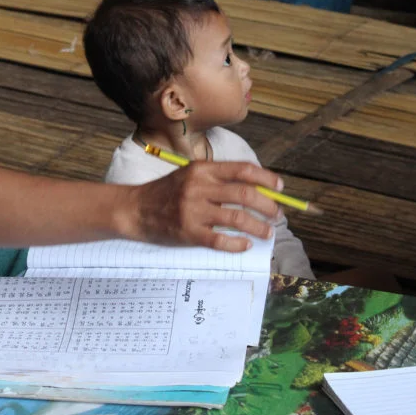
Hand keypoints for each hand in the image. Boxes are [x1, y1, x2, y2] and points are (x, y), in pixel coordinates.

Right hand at [125, 161, 282, 250]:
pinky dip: (237, 244)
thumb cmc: (166, 193)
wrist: (135, 209)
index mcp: (201, 169)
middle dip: (268, 205)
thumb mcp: (189, 175)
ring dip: (258, 227)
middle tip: (277, 215)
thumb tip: (256, 188)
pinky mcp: (188, 232)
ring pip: (237, 218)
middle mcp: (199, 187)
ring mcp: (193, 210)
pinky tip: (245, 245)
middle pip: (245, 194)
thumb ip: (217, 179)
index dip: (266, 178)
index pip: (242, 170)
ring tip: (267, 232)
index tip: (280, 188)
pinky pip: (220, 240)